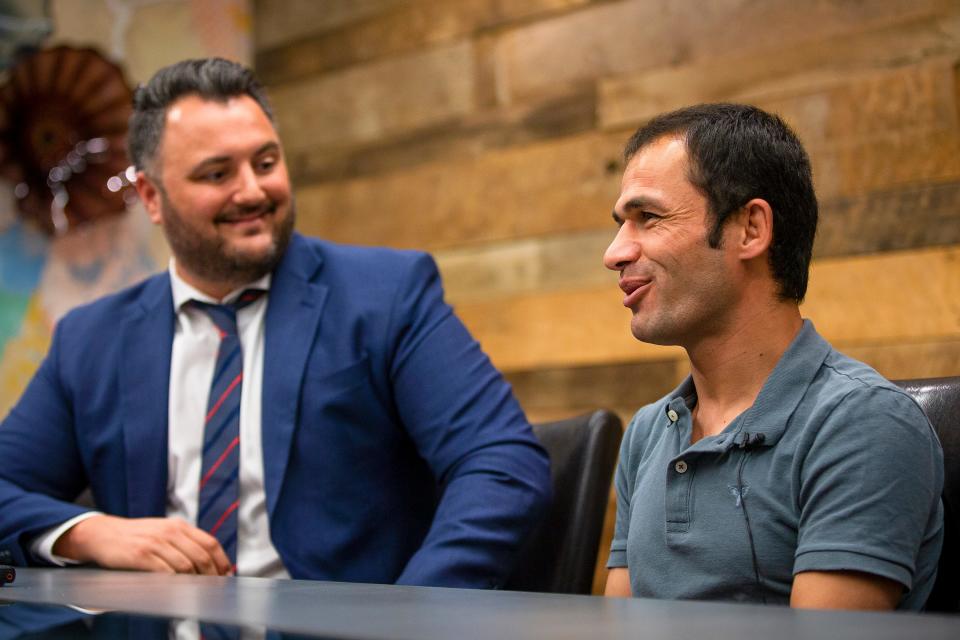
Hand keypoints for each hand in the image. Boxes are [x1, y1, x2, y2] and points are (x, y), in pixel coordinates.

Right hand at [53, 515, 232, 575]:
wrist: (103, 534)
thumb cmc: (136, 537)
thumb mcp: (163, 532)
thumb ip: (183, 543)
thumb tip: (207, 563)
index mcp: (179, 526)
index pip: (210, 543)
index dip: (221, 562)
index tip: (225, 576)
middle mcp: (170, 532)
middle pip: (201, 557)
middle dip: (211, 576)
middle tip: (213, 590)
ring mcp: (156, 543)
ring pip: (185, 566)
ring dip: (194, 583)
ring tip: (197, 593)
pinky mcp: (141, 555)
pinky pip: (165, 573)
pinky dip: (174, 584)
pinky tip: (177, 592)